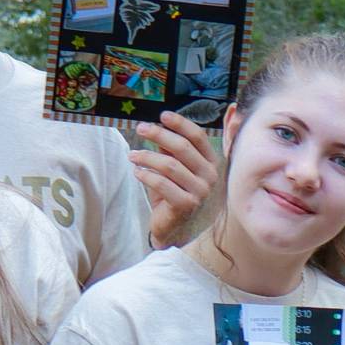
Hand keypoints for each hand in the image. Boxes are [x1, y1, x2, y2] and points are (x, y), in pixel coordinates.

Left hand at [131, 112, 219, 246]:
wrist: (177, 228)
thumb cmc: (176, 194)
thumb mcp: (175, 168)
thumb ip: (171, 150)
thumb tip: (158, 127)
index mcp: (211, 163)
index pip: (198, 137)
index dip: (180, 123)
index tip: (162, 116)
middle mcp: (210, 176)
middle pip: (182, 147)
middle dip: (159, 134)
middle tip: (141, 129)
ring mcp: (200, 192)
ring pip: (170, 165)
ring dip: (147, 157)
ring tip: (133, 155)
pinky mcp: (186, 205)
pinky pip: (162, 184)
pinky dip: (146, 175)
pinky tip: (137, 172)